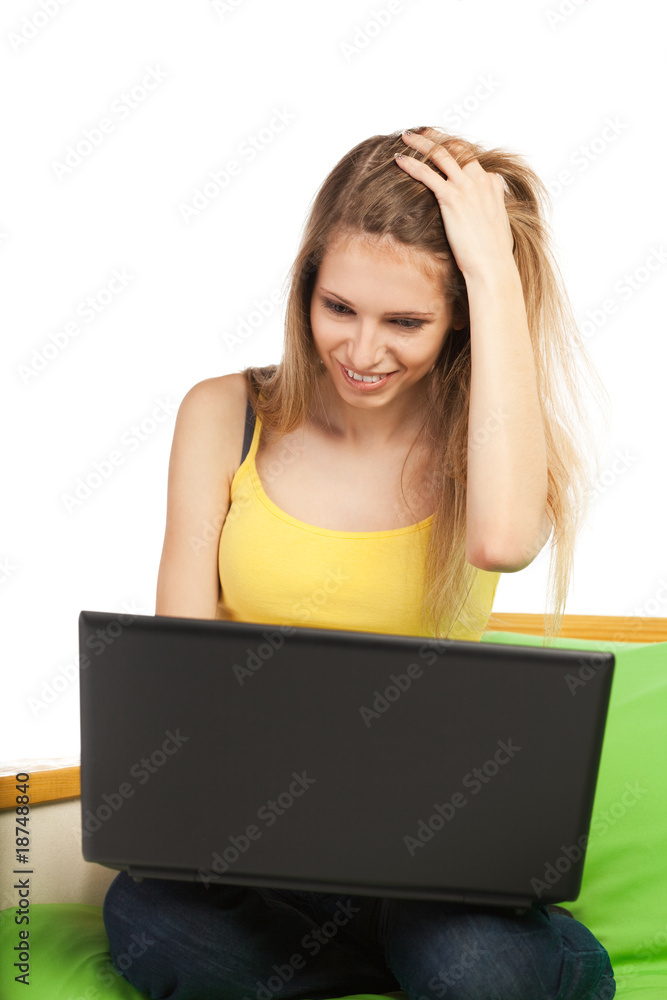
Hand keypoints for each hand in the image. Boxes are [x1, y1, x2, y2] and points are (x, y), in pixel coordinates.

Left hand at [394, 128, 514, 279]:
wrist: (492, 266)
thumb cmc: (493, 254)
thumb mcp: (496, 227)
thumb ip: (488, 212)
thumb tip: (483, 217)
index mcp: (492, 185)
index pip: (472, 161)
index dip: (455, 152)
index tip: (441, 148)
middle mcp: (481, 180)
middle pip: (457, 149)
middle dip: (438, 138)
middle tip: (422, 132)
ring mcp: (467, 187)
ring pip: (441, 154)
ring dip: (422, 142)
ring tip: (406, 136)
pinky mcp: (452, 198)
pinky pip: (427, 174)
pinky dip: (412, 164)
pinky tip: (399, 159)